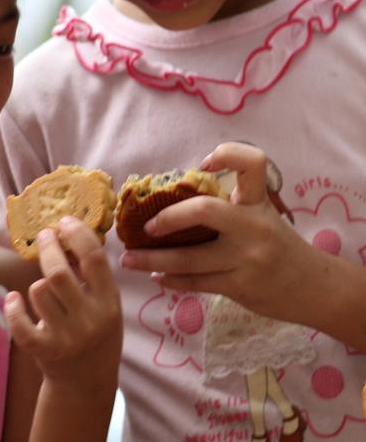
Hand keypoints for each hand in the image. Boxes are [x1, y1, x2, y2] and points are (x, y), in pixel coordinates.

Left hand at [4, 217, 121, 393]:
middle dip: (48, 247)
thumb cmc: (97, 334)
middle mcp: (89, 320)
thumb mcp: (107, 305)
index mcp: (109, 303)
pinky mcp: (43, 350)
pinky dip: (12, 308)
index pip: (94, 258)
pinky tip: (13, 299)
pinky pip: (20, 323)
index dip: (77, 233)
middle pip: (58, 272)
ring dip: (37, 283)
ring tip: (43, 287)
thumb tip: (71, 231)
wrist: (87, 384)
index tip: (65, 221)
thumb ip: (94, 276)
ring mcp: (66, 337)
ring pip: (39, 291)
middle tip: (44, 235)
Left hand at [120, 142, 321, 321]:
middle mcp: (253, 226)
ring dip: (152, 260)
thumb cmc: (278, 244)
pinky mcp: (239, 286)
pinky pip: (195, 282)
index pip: (251, 163)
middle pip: (204, 211)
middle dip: (168, 218)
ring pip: (189, 258)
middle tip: (146, 225)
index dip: (227, 154)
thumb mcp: (263, 215)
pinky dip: (171, 279)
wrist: (313, 286)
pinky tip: (156, 277)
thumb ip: (230, 206)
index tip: (203, 164)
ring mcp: (246, 258)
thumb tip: (173, 198)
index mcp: (258, 201)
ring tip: (128, 260)